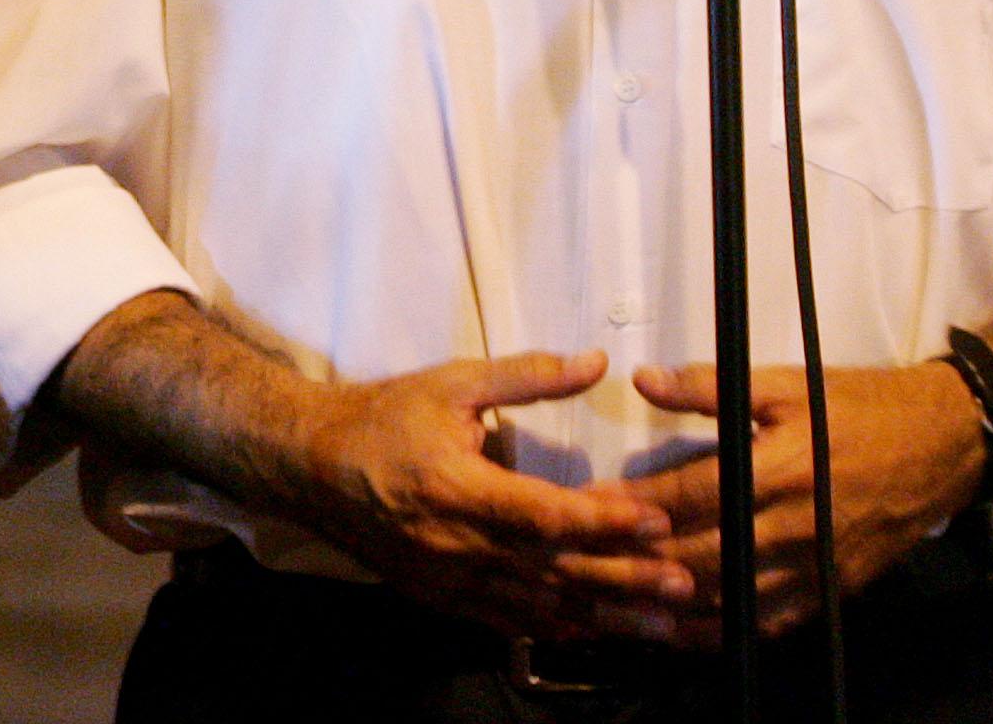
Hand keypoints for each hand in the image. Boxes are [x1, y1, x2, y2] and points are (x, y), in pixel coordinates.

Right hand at [281, 350, 689, 640]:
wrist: (310, 465)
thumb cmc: (382, 418)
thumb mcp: (451, 384)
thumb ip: (526, 376)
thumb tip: (595, 361)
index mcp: (456, 487)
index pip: (544, 514)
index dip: (604, 521)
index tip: (657, 521)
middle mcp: (455, 544)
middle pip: (553, 571)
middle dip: (623, 580)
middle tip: (683, 585)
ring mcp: (448, 579)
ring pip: (539, 606)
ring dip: (605, 616)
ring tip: (662, 624)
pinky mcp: (443, 598)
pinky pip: (511, 621)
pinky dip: (560, 628)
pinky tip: (599, 632)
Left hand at [600, 361, 985, 646]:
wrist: (943, 446)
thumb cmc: (859, 409)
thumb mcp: (785, 383)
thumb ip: (711, 386)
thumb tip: (644, 379)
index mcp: (780, 467)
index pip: (691, 494)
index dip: (634, 502)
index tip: (585, 503)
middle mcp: (796, 525)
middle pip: (702, 556)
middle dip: (638, 562)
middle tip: (583, 561)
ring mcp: (816, 565)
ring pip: (730, 598)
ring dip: (669, 605)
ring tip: (614, 602)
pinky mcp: (832, 591)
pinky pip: (769, 622)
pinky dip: (722, 630)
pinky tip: (681, 629)